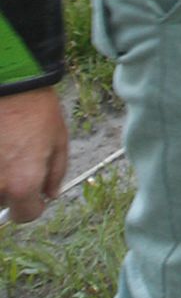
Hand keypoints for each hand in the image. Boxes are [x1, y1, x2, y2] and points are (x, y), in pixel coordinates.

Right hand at [0, 88, 69, 225]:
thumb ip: (56, 173)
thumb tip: (51, 193)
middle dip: (9, 190)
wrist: (9, 82)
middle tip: (15, 162)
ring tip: (4, 150)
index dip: (32, 205)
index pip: (25, 216)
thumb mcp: (58, 140)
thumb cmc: (35, 107)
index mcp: (23, 185)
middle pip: (2, 203)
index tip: (33, 193)